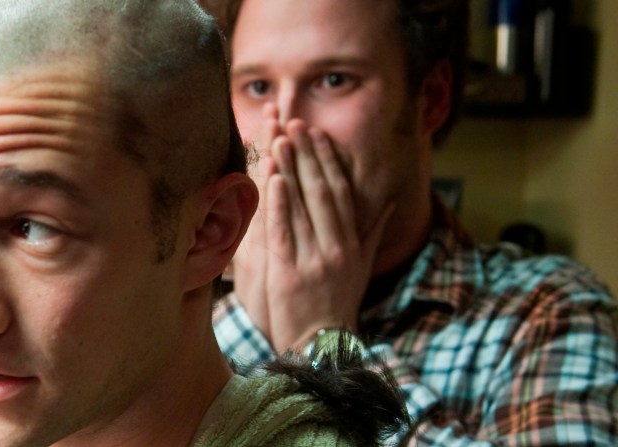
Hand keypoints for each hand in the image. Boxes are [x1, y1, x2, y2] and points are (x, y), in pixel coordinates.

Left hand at [233, 114, 392, 351]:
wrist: (323, 347)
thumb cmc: (338, 306)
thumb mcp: (360, 268)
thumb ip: (372, 233)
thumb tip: (387, 203)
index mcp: (351, 243)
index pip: (340, 192)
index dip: (329, 161)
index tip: (318, 134)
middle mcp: (336, 247)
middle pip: (322, 192)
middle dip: (308, 155)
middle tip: (296, 123)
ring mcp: (314, 259)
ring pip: (302, 206)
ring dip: (291, 169)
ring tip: (281, 138)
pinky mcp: (290, 273)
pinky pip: (284, 232)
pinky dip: (279, 203)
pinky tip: (274, 178)